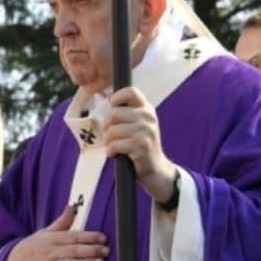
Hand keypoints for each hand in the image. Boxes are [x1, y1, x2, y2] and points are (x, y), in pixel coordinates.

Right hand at [4, 204, 108, 260]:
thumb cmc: (33, 247)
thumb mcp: (45, 232)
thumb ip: (61, 222)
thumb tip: (72, 206)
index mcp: (52, 239)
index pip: (72, 236)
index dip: (88, 236)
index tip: (103, 237)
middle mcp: (50, 252)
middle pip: (73, 250)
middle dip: (91, 250)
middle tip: (106, 250)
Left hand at [103, 87, 178, 204]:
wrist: (155, 169)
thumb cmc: (140, 145)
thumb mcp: (137, 125)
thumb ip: (126, 113)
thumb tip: (105, 101)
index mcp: (146, 109)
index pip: (130, 92)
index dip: (116, 98)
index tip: (113, 108)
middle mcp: (148, 118)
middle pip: (114, 114)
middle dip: (107, 127)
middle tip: (111, 135)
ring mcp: (146, 132)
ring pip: (112, 131)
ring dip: (108, 142)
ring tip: (115, 146)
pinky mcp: (141, 146)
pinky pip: (115, 145)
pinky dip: (111, 151)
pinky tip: (116, 154)